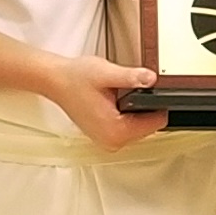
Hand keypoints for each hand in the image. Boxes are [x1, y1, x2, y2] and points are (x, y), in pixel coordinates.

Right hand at [49, 54, 168, 150]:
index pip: (156, 123)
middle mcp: (112, 141)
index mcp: (115, 131)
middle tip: (135, 88)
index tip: (155, 91)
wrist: (55, 81)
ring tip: (123, 93)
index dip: (159, 104)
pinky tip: (117, 100)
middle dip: (146, 107)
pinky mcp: (105, 135)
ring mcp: (107, 140)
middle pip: (149, 127)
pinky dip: (127, 113)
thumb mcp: (105, 73)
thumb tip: (151, 79)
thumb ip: (131, 77)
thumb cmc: (75, 78)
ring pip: (139, 127)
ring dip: (137, 110)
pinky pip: (127, 127)